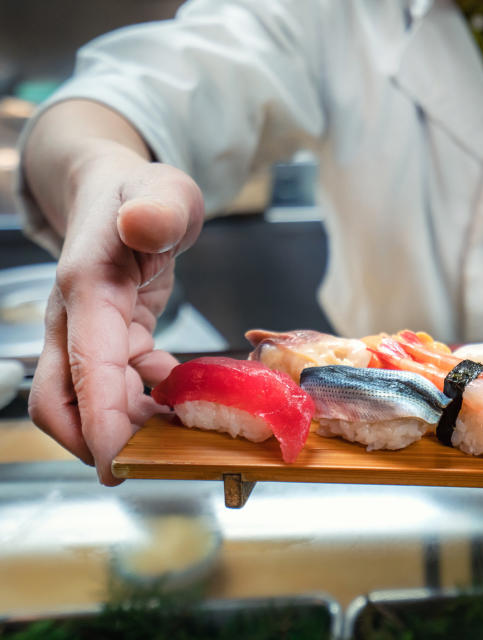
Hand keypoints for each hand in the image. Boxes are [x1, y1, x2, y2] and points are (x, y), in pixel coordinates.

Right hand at [28, 154, 203, 483]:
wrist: (119, 188)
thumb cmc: (142, 190)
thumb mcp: (165, 188)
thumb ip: (159, 208)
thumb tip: (143, 224)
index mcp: (86, 288)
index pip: (85, 368)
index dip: (99, 422)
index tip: (117, 465)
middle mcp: (76, 318)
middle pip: (62, 402)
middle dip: (97, 443)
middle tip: (149, 469)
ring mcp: (88, 332)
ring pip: (87, 401)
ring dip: (124, 428)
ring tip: (178, 438)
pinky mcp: (110, 339)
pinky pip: (117, 386)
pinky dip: (144, 403)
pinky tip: (182, 403)